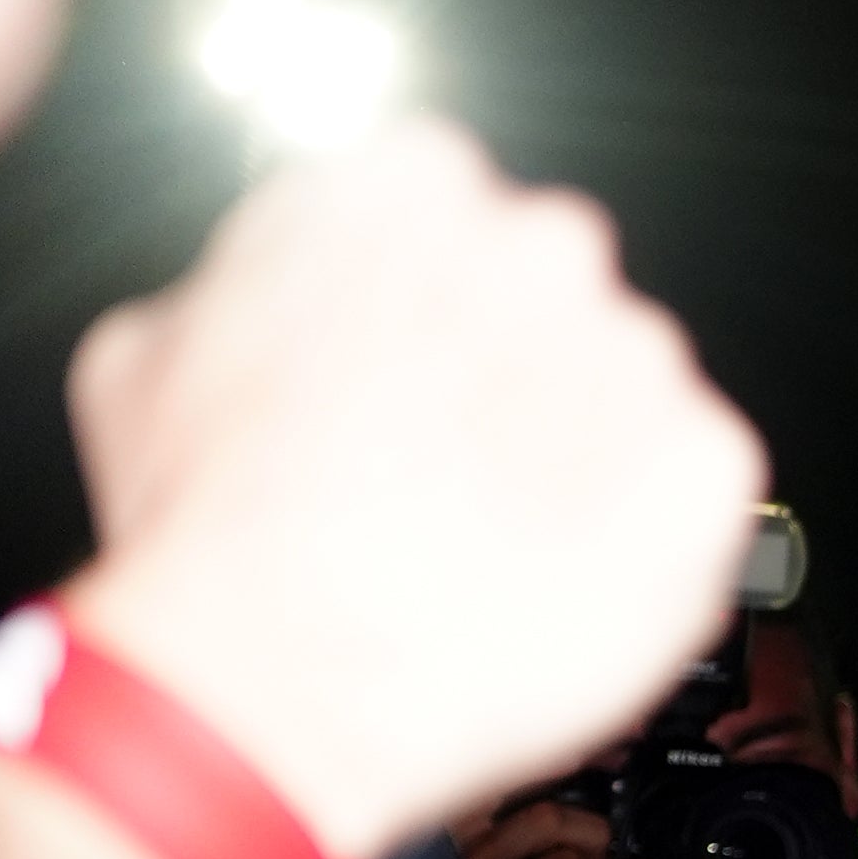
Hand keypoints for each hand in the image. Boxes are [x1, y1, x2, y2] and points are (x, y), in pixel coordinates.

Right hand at [54, 121, 762, 858]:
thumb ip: (249, 291)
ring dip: (585, 459)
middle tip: (449, 472)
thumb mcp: (150, 359)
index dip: (425, 313)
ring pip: (630, 398)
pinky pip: (696, 492)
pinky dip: (647, 537)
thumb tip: (268, 305)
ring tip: (495, 542)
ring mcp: (638, 354)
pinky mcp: (708, 465)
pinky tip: (562, 576)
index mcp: (407, 184)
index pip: (453, 217)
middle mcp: (541, 245)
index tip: (409, 373)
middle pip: (554, 300)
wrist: (287, 674)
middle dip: (513, 376)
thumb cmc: (211, 527)